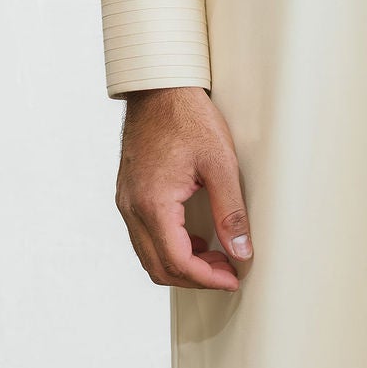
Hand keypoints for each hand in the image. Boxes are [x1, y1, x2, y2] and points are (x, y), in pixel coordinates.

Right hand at [116, 87, 252, 291]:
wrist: (159, 88)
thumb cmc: (189, 118)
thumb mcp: (220, 165)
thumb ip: (231, 212)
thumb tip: (241, 251)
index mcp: (153, 203)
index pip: (177, 261)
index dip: (207, 279)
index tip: (232, 279)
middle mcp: (132, 207)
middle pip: (158, 267)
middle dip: (195, 278)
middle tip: (228, 272)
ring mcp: (126, 201)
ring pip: (148, 255)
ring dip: (182, 265)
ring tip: (217, 256)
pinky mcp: (128, 194)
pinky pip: (144, 236)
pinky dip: (169, 247)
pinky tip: (196, 238)